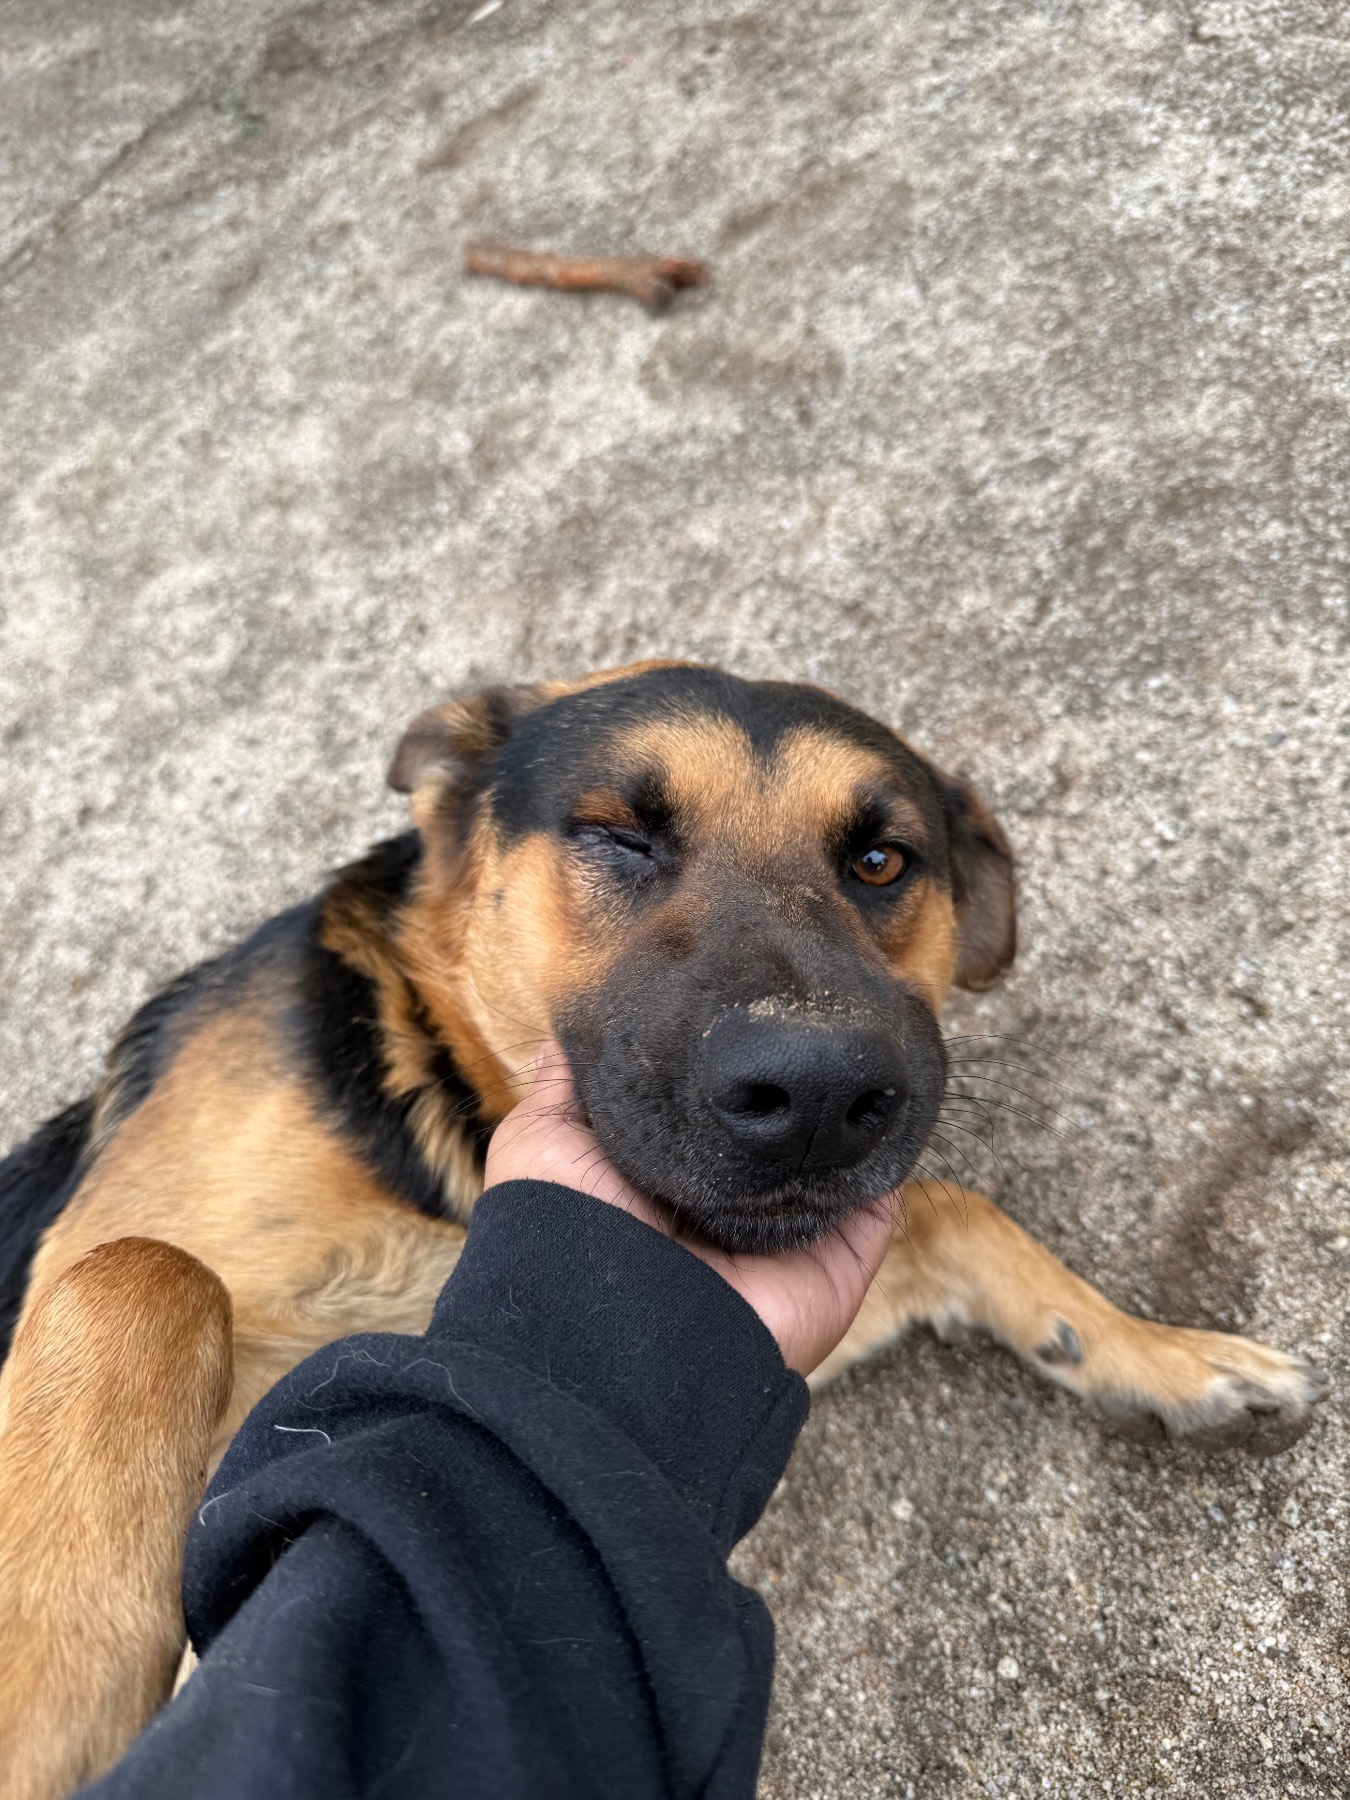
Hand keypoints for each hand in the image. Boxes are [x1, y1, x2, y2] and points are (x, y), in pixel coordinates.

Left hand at [485, 1044, 897, 1376]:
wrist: (614, 1325)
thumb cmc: (567, 1228)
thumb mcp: (545, 1144)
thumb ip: (565, 1091)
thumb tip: (570, 1035)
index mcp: (668, 1185)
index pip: (715, 1121)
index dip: (731, 1074)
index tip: (747, 1010)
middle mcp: (730, 1211)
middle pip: (779, 1143)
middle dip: (795, 1093)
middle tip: (813, 1022)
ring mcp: (787, 1238)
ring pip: (834, 1168)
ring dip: (847, 1118)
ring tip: (861, 1051)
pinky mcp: (834, 1265)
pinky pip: (876, 1207)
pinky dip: (887, 1162)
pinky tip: (891, 1104)